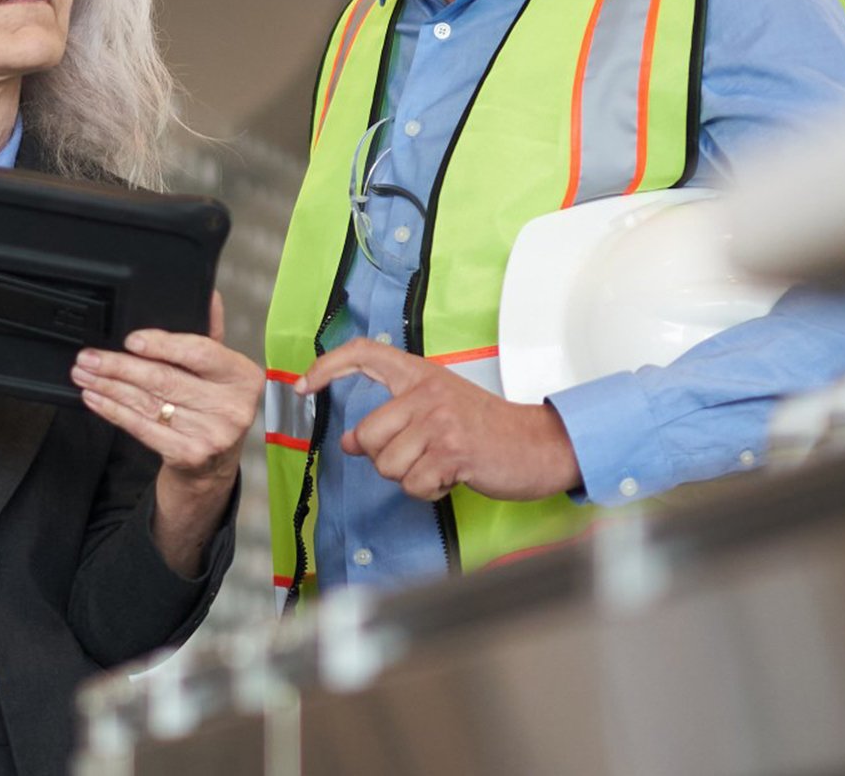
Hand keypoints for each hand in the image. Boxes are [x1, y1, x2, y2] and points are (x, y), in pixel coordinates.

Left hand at [72, 293, 261, 574]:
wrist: (213, 468)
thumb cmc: (213, 407)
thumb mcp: (220, 371)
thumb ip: (211, 334)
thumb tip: (208, 295)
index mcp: (243, 376)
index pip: (200, 352)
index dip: (162, 344)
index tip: (130, 340)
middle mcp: (232, 407)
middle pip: (165, 379)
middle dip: (119, 366)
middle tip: (88, 357)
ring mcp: (212, 434)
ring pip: (148, 402)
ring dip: (108, 386)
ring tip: (83, 373)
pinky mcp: (188, 456)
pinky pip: (142, 428)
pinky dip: (113, 411)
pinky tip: (94, 398)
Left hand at [294, 338, 579, 503]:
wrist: (541, 445)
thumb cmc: (486, 429)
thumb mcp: (437, 409)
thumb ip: (393, 418)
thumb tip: (347, 441)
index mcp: (421, 375)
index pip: (365, 353)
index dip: (328, 366)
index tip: (303, 385)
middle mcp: (426, 392)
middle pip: (365, 436)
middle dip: (383, 459)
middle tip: (418, 457)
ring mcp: (439, 421)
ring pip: (386, 465)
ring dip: (410, 477)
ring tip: (440, 465)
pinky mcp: (452, 452)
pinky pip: (412, 485)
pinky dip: (428, 492)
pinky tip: (451, 478)